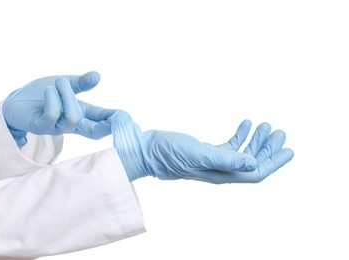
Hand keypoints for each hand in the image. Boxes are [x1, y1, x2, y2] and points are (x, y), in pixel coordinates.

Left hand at [3, 71, 116, 147]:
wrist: (16, 100)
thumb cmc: (42, 94)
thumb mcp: (65, 84)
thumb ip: (81, 83)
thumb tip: (97, 76)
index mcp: (81, 114)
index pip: (101, 120)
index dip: (113, 119)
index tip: (125, 116)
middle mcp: (71, 124)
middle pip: (94, 132)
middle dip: (106, 126)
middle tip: (117, 118)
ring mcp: (56, 127)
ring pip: (72, 117)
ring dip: (67, 95)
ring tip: (58, 82)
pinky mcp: (41, 127)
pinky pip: (52, 115)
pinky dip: (53, 99)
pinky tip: (49, 90)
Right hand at [111, 112, 292, 182]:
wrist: (147, 150)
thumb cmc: (169, 153)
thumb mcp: (200, 154)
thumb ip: (227, 159)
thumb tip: (254, 164)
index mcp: (222, 173)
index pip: (255, 172)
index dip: (274, 162)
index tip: (289, 150)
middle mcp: (220, 170)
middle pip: (252, 162)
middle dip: (268, 149)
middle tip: (280, 132)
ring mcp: (213, 161)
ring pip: (242, 153)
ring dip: (256, 140)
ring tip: (265, 125)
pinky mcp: (205, 152)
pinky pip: (229, 145)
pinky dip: (240, 135)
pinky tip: (246, 123)